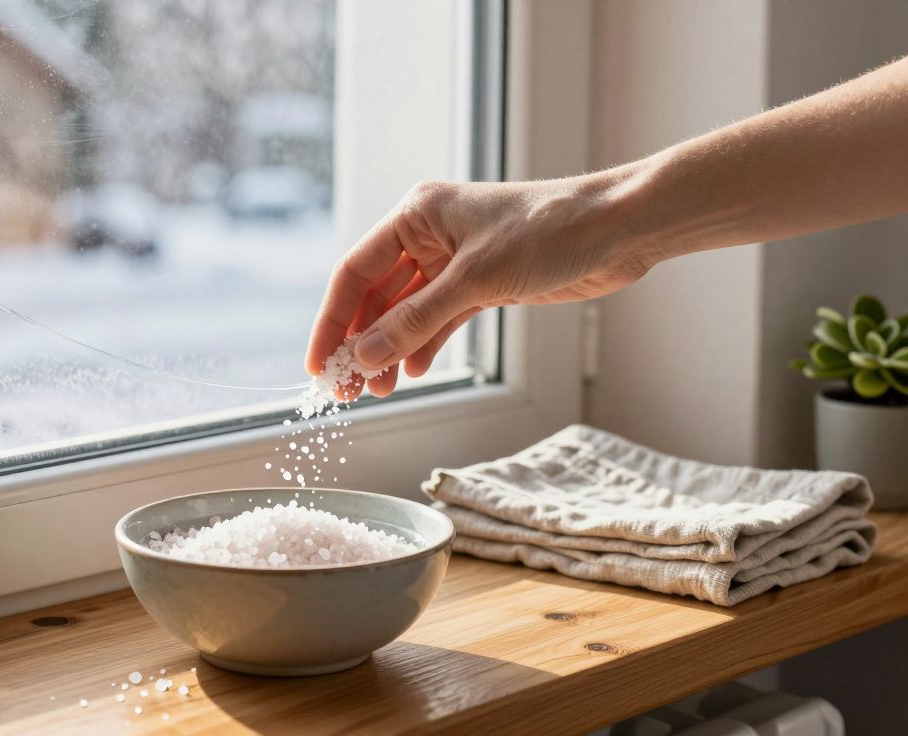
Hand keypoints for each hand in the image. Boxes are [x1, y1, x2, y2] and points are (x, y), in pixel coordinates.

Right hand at [305, 175, 653, 396]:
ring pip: (406, 312)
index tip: (318, 364)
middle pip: (376, 295)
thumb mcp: (474, 280)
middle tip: (349, 388)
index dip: (332, 320)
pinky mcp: (483, 283)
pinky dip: (424, 345)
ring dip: (392, 349)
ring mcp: (455, 260)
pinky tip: (413, 372)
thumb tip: (364, 357)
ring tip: (380, 389)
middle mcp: (429, 235)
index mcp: (416, 214)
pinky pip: (438, 319)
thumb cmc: (550, 231)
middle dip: (361, 341)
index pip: (355, 272)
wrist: (618, 229)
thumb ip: (415, 322)